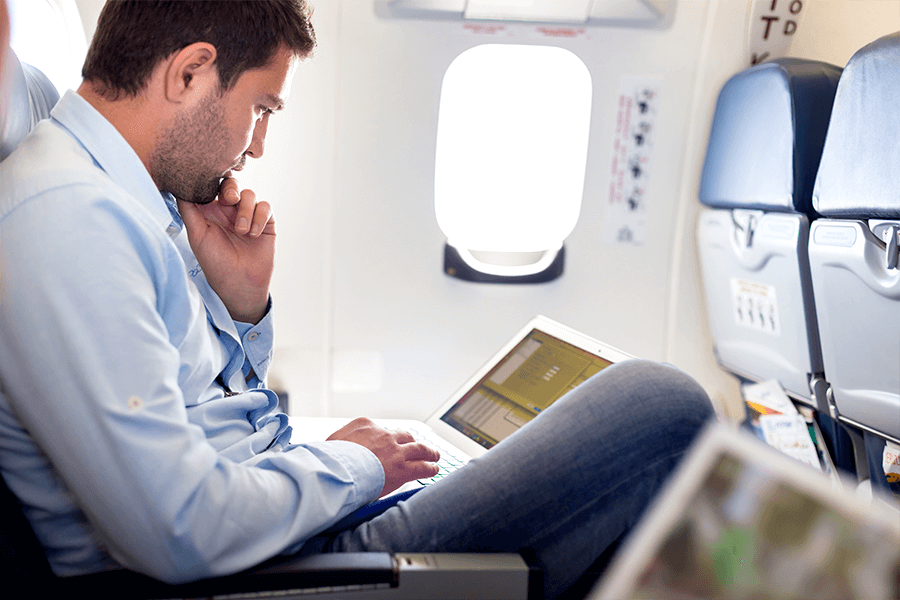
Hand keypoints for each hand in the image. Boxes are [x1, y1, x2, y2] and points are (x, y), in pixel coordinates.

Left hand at [178, 177, 274, 323]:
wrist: (239, 284)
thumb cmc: (214, 262)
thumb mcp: (196, 235)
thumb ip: (188, 209)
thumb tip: (179, 186)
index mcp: (211, 210)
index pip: (212, 185)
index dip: (213, 181)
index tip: (211, 190)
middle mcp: (229, 210)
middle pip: (232, 183)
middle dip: (232, 188)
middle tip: (230, 200)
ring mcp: (248, 215)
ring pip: (250, 194)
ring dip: (246, 210)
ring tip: (241, 231)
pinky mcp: (266, 223)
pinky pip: (265, 207)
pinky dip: (259, 218)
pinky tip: (253, 234)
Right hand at [327, 418, 440, 496]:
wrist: (337, 471)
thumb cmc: (329, 460)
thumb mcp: (330, 443)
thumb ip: (338, 443)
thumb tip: (333, 449)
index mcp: (364, 425)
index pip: (380, 429)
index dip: (386, 439)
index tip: (387, 443)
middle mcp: (383, 434)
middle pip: (403, 435)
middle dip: (410, 441)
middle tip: (416, 445)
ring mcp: (395, 450)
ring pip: (419, 448)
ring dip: (428, 451)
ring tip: (434, 454)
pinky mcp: (403, 467)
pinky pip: (423, 466)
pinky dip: (430, 467)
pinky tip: (434, 469)